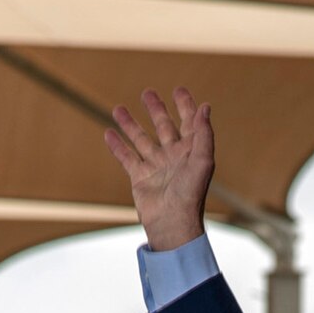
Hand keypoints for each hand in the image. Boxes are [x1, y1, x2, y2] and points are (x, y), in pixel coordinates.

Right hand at [104, 88, 214, 251]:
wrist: (172, 222)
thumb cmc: (190, 194)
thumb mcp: (202, 161)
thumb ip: (204, 134)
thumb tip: (205, 106)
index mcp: (191, 152)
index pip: (189, 123)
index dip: (186, 107)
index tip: (179, 90)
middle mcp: (174, 157)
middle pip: (164, 127)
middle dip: (156, 110)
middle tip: (148, 93)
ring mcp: (156, 167)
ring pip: (141, 139)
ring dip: (130, 124)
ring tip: (118, 108)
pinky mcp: (140, 178)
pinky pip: (127, 157)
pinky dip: (117, 145)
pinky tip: (108, 132)